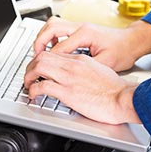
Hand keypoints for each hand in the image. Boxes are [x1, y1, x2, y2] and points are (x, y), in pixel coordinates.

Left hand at [23, 51, 140, 124]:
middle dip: (31, 66)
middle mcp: (73, 66)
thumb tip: (78, 76)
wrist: (123, 98)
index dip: (41, 59)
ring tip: (27, 84)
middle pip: (42, 56)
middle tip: (28, 75)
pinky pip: (42, 86)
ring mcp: (69, 78)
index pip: (54, 53)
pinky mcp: (67, 92)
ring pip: (39, 67)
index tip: (39, 68)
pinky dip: (33, 90)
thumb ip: (86, 70)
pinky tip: (33, 95)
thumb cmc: (116, 90)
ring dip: (28, 76)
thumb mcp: (100, 71)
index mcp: (81, 60)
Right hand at [32, 18, 150, 71]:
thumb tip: (69, 76)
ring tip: (40, 53)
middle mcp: (81, 27)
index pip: (58, 48)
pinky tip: (53, 49)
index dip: (48, 61)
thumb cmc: (124, 51)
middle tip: (35, 58)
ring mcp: (80, 26)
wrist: (133, 42)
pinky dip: (52, 37)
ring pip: (53, 24)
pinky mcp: (81, 29)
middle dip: (39, 42)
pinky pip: (59, 28)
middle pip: (50, 28)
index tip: (42, 72)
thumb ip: (86, 68)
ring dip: (44, 37)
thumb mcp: (106, 63)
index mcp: (85, 35)